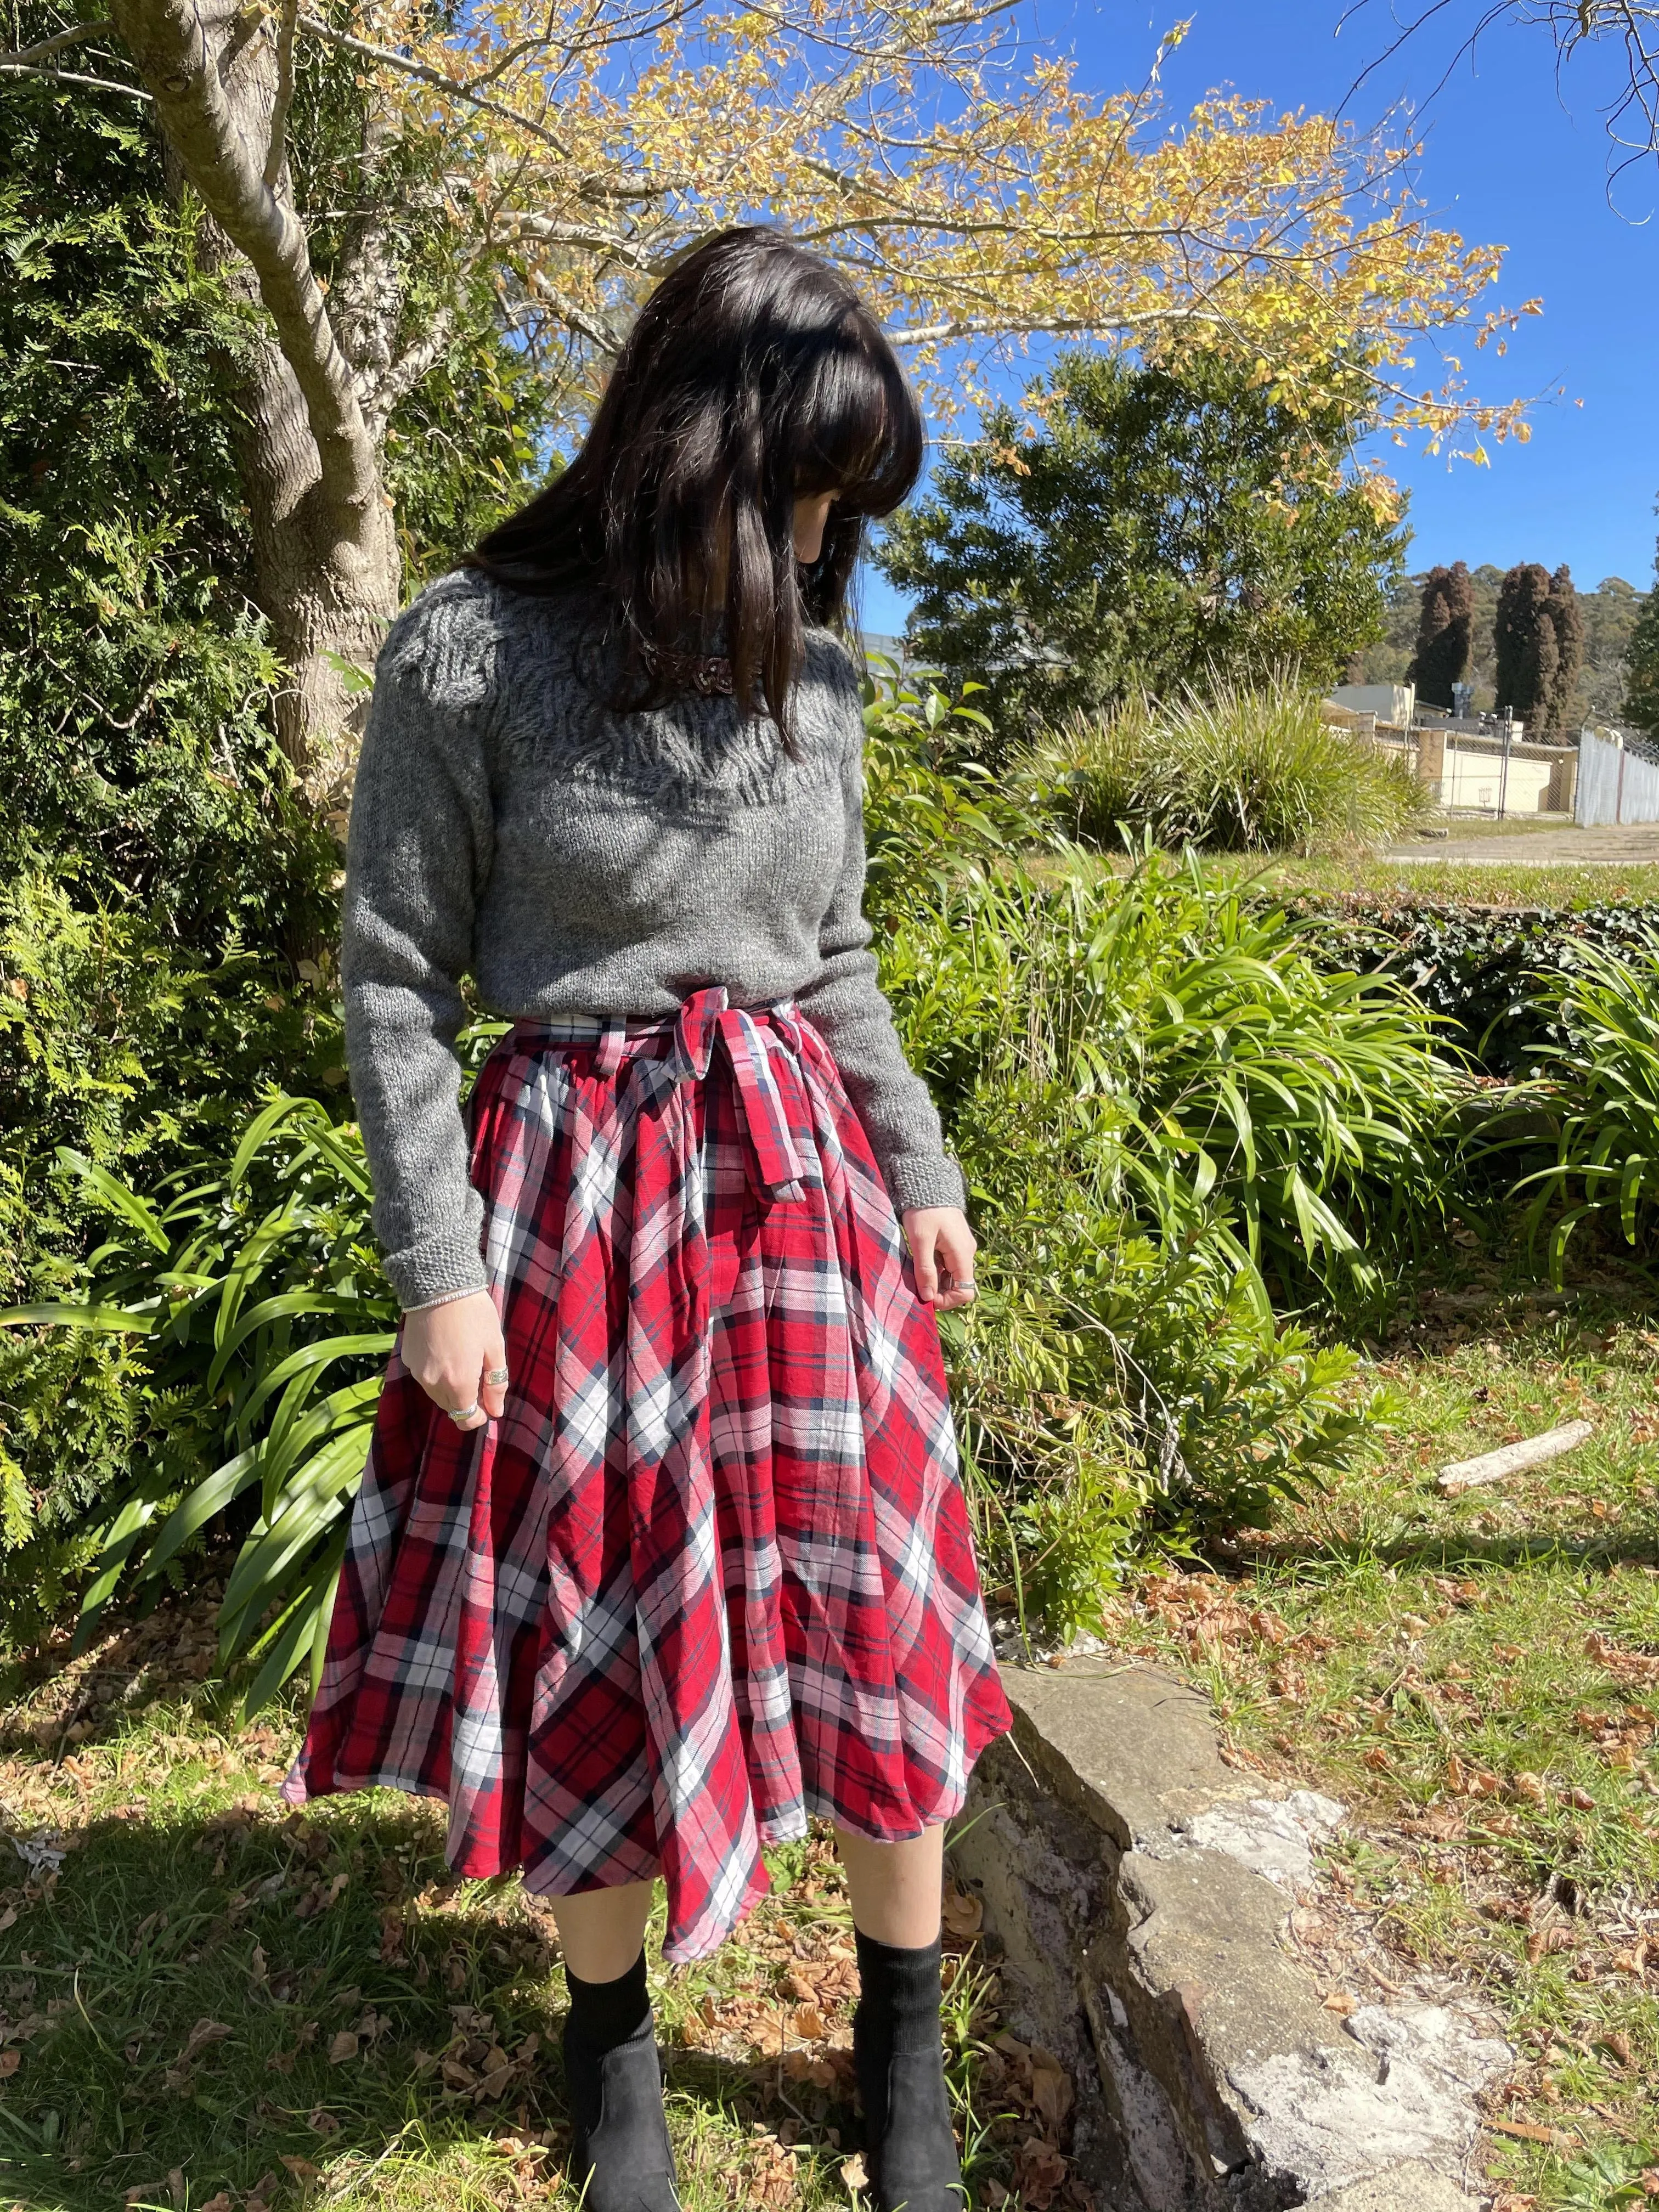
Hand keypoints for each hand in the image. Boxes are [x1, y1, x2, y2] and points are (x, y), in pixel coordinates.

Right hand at [400, 1290, 507, 1430]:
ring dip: (450, 1388)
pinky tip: (445, 1351)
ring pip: (436, 1394)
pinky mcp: (408, 1358)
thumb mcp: (494, 1347)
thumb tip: (496, 1410)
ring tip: (462, 1360)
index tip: (488, 1405)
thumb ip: (496, 1383)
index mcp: (458, 1383)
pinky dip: (436, 1373)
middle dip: (466, 1401)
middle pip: (451, 1408)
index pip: (465, 1418)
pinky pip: (424, 1377)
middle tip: (478, 1377)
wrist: (439, 1285)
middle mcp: (434, 1383)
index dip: (478, 1417)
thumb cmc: (474, 1314)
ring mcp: (417, 1372)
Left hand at [901, 1206, 977, 1310]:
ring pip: (953, 1275)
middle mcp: (967, 1252)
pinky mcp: (955, 1242)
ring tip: (918, 1273)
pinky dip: (937, 1269)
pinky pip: (949, 1263)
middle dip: (941, 1292)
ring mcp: (962, 1247)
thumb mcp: (920, 1241)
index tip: (926, 1297)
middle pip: (960, 1285)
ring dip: (937, 1280)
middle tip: (918, 1287)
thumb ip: (925, 1270)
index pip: (966, 1292)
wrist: (928, 1183)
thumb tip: (928, 1297)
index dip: (948, 1301)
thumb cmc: (923, 1211)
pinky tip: (922, 1261)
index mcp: (962, 1254)